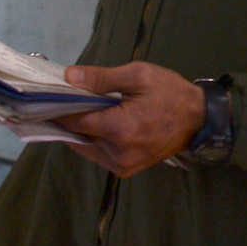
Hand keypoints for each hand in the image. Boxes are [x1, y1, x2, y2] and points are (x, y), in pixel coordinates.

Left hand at [55, 61, 207, 177]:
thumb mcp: (137, 76)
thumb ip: (100, 78)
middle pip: (77, 138)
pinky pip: (100, 155)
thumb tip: (69, 77)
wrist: (199, 119)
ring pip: (87, 149)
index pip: (75, 122)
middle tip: (63, 101)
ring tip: (80, 110)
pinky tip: (95, 123)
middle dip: (68, 120)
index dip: (60, 109)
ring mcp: (123, 165)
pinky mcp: (127, 169)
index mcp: (119, 130)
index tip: (48, 97)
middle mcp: (117, 153)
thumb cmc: (169, 93)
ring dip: (81, 131)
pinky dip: (94, 141)